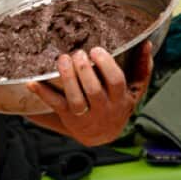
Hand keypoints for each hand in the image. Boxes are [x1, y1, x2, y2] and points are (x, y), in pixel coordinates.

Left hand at [26, 42, 152, 146]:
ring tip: (62, 59)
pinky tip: (32, 82)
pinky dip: (43, 93)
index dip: (107, 65)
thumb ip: (142, 68)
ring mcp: (85, 115)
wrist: (103, 135)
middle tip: (77, 53)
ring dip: (67, 78)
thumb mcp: (135, 90)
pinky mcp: (69, 118)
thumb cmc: (119, 104)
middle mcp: (104, 108)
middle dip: (85, 70)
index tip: (97, 50)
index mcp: (121, 99)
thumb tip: (148, 44)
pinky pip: (55, 105)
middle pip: (94, 90)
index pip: (116, 81)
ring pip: (76, 99)